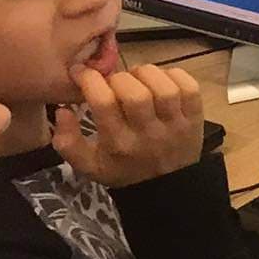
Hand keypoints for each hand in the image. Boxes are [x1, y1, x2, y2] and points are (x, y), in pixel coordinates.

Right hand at [53, 64, 204, 187]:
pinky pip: (190, 88)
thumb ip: (66, 141)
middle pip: (135, 93)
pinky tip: (161, 80)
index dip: (90, 80)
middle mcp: (148, 134)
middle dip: (119, 77)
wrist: (167, 186)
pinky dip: (175, 75)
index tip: (82, 72)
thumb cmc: (123, 170)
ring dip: (146, 74)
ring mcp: (176, 126)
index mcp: (118, 144)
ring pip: (164, 88)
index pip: (104, 103)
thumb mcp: (88, 165)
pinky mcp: (196, 119)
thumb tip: (63, 109)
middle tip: (114, 80)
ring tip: (137, 78)